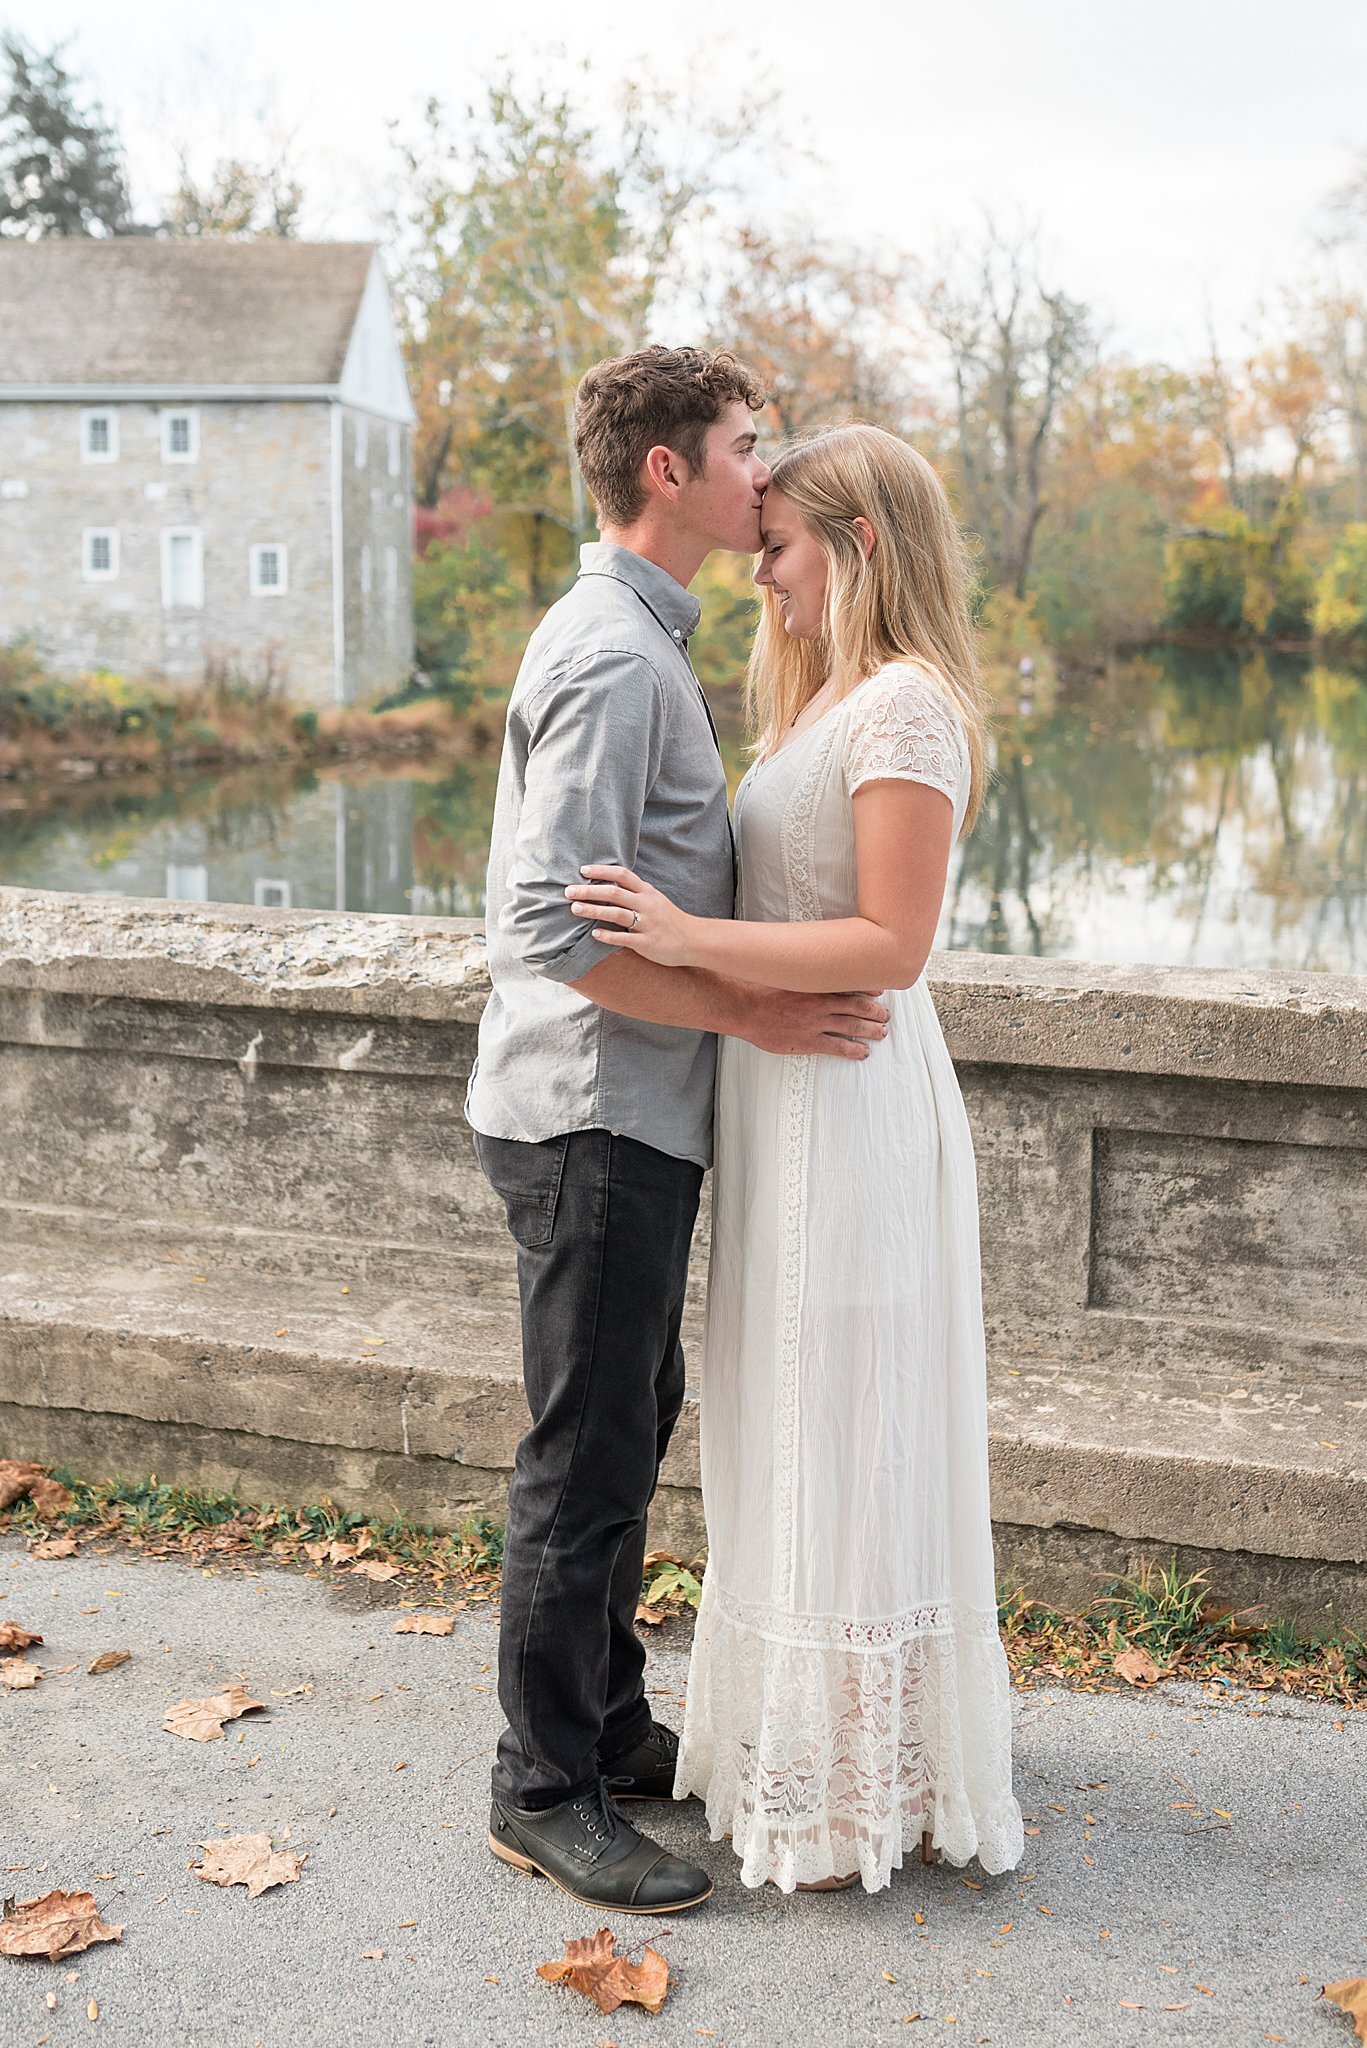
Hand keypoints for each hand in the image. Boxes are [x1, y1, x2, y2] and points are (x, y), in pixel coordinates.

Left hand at [565, 865, 696, 967]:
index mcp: (647, 892)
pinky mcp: (647, 942)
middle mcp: (646, 905)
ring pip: (616, 913)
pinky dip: (608, 935)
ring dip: (594, 910)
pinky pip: (624, 938)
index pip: (622, 875)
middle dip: (589, 891)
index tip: (583, 870)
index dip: (602, 871)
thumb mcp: (654, 899)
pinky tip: (594, 934)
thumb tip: (608, 884)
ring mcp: (647, 924)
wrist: (694, 940)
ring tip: (575, 909)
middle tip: (569, 891)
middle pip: (614, 892)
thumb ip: (634, 892)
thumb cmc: (669, 920)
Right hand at [739, 986, 889, 1059]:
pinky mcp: (809, 1041)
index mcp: (817, 984)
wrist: (745, 1008)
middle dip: (875, 1011)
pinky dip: (854, 1049)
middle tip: (885, 1014)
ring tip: (882, 1032)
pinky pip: (838, 1046)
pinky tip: (864, 1052)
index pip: (851, 984)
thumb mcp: (785, 972)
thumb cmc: (760, 989)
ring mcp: (817, 1023)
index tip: (878, 990)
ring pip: (853, 1026)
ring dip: (871, 1029)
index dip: (868, 988)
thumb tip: (810, 965)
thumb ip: (802, 971)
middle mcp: (822, 1002)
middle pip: (858, 1007)